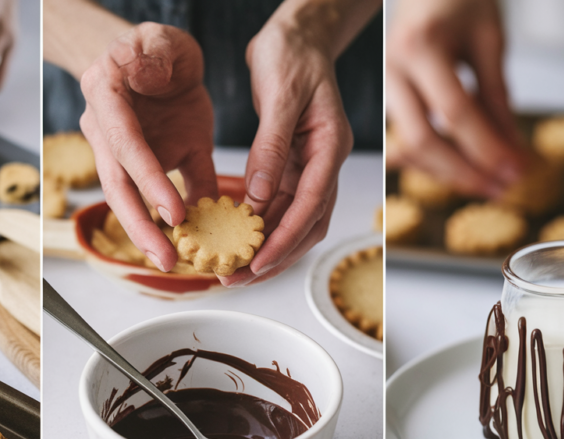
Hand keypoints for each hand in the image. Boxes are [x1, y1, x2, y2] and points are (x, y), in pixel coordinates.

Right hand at [78, 23, 217, 273]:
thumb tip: (150, 76)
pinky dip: (168, 221)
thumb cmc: (156, 50)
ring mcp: (118, 151)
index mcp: (106, 95)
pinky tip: (183, 245)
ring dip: (147, 233)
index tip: (173, 211)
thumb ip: (156, 55)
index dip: (147, 178)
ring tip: (171, 262)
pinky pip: (154, 195)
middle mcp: (103, 128)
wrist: (154, 59)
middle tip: (166, 258)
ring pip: (126, 198)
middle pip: (115, 184)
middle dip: (139, 225)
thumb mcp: (162, 42)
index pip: (125, 142)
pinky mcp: (144, 164)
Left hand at [220, 12, 351, 287]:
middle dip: (274, 257)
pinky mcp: (290, 165)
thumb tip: (258, 198)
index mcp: (329, 146)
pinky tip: (236, 242)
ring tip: (234, 271)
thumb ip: (271, 148)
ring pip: (293, 222)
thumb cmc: (293, 55)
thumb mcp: (280, 97)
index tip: (259, 262)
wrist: (297, 35)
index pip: (310, 204)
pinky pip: (277, 206)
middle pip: (305, 224)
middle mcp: (323, 163)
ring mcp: (309, 166)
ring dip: (266, 249)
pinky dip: (259, 228)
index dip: (285, 238)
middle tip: (238, 278)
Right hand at [386, 0, 523, 197]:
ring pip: (410, 146)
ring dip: (449, 172)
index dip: (486, 147)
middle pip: (423, 139)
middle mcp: (394, 70)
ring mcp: (386, 85)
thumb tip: (510, 144)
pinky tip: (461, 171)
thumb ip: (497, 93)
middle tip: (501, 188)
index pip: (455, 113)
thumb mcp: (489, 37)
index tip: (515, 168)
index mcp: (421, 47)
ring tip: (488, 184)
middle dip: (464, 172)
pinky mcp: (389, 97)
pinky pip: (407, 139)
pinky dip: (435, 160)